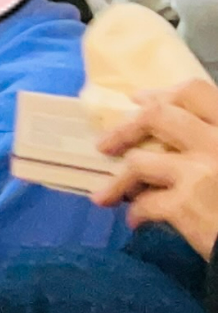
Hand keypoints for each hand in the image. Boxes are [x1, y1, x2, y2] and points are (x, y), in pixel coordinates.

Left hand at [95, 82, 217, 260]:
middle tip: (104, 145)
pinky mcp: (186, 205)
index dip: (161, 94)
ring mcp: (201, 173)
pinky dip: (136, 212)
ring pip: (139, 162)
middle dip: (124, 129)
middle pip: (156, 116)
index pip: (194, 92)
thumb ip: (213, 142)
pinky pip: (145, 203)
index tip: (139, 99)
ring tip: (106, 195)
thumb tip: (172, 141)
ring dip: (119, 180)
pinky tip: (137, 221)